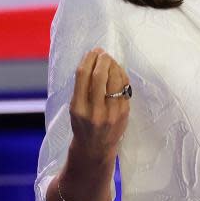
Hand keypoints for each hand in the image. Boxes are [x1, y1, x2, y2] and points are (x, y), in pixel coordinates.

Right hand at [69, 47, 130, 162]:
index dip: (88, 60)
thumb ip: (82, 88)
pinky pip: (124, 87)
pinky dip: (121, 75)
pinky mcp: (124, 113)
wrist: (96, 148)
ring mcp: (111, 113)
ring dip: (113, 65)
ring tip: (110, 60)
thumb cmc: (83, 124)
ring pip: (115, 80)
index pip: (83, 76)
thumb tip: (92, 61)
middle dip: (102, 60)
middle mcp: (94, 111)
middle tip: (102, 53)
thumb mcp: (75, 108)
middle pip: (99, 76)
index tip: (91, 52)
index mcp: (78, 108)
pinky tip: (118, 70)